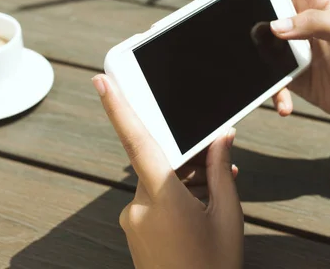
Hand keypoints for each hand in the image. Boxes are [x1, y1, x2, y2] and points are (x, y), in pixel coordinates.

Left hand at [92, 74, 243, 268]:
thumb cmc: (213, 267)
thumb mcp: (227, 215)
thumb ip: (220, 170)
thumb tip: (221, 137)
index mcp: (162, 198)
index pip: (136, 142)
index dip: (118, 108)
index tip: (101, 80)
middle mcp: (139, 206)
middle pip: (158, 162)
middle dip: (185, 158)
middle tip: (214, 157)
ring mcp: (134, 220)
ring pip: (157, 182)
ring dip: (183, 180)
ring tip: (215, 192)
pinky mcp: (135, 231)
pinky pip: (153, 199)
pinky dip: (174, 195)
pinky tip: (200, 204)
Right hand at [236, 0, 329, 122]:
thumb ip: (317, 23)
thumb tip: (276, 27)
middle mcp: (298, 18)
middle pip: (262, 0)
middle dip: (246, 8)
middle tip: (243, 25)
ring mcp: (288, 43)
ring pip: (257, 40)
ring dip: (256, 56)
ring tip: (272, 73)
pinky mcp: (284, 69)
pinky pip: (267, 75)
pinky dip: (273, 92)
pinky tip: (284, 105)